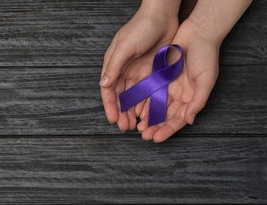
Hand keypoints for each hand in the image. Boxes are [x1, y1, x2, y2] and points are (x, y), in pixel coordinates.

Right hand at [100, 1, 179, 129]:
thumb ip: (114, 66)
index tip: (113, 119)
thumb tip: (103, 84)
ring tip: (136, 124)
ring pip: (134, 97)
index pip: (108, 90)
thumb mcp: (124, 47)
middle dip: (122, 113)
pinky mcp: (152, 73)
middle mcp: (125, 71)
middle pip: (121, 97)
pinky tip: (148, 113)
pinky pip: (148, 92)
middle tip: (125, 127)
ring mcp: (139, 73)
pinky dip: (147, 103)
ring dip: (133, 111)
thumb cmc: (141, 27)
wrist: (163, 15)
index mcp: (114, 65)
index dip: (110, 106)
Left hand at [137, 19, 219, 141]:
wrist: (197, 32)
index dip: (167, 130)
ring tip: (137, 126)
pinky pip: (148, 91)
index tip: (156, 138)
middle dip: (154, 127)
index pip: (177, 120)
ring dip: (146, 117)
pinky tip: (135, 109)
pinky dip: (142, 101)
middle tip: (143, 135)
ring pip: (154, 106)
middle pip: (164, 116)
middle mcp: (178, 95)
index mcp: (190, 99)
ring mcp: (167, 86)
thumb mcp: (206, 80)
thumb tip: (189, 120)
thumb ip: (198, 101)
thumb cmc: (206, 56)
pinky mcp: (158, 76)